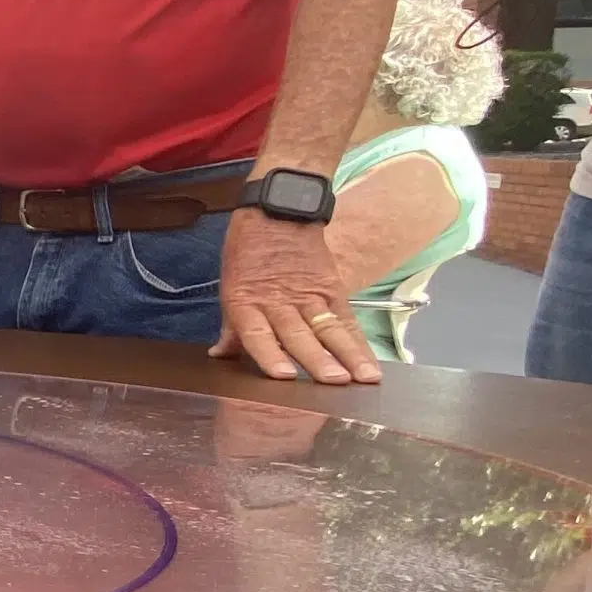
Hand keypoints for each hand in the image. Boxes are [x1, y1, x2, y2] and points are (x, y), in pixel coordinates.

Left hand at [208, 209, 379, 384]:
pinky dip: (359, 343)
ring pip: (329, 329)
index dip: (269, 355)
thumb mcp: (230, 285)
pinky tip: (370, 364)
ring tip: (364, 378)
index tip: (283, 375)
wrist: (279, 210)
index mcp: (246, 302)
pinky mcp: (332, 289)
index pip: (258, 333)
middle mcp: (279, 302)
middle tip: (334, 381)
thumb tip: (220, 356)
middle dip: (317, 360)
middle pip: (299, 334)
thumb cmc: (248, 251)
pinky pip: (347, 319)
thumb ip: (231, 326)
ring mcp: (309, 295)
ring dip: (348, 355)